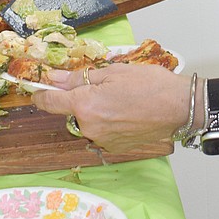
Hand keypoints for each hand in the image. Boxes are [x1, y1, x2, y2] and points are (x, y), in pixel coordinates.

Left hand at [31, 63, 190, 153]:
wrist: (180, 106)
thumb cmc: (152, 85)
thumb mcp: (113, 72)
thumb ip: (79, 77)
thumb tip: (54, 78)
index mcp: (85, 104)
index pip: (49, 102)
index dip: (41, 93)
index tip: (38, 88)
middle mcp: (90, 126)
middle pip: (71, 111)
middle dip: (80, 99)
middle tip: (103, 86)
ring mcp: (102, 139)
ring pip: (87, 122)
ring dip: (96, 111)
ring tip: (120, 99)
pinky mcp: (114, 147)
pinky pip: (101, 131)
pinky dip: (108, 121)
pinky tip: (126, 112)